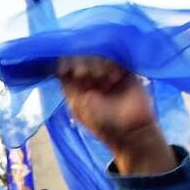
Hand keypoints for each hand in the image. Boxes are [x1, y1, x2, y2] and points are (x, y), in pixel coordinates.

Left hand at [56, 56, 173, 174]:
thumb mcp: (78, 105)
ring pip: (98, 58)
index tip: (64, 68)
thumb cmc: (101, 122)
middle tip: (82, 73)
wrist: (130, 131)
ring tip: (100, 78)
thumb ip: (68, 86)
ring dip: (96, 65)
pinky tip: (114, 77)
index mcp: (77, 87)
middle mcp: (91, 79)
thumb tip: (59, 67)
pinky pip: (116, 60)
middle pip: (82, 59)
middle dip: (80, 64)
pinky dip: (112, 66)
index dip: (65, 64)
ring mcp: (108, 75)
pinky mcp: (124, 73)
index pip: (68, 67)